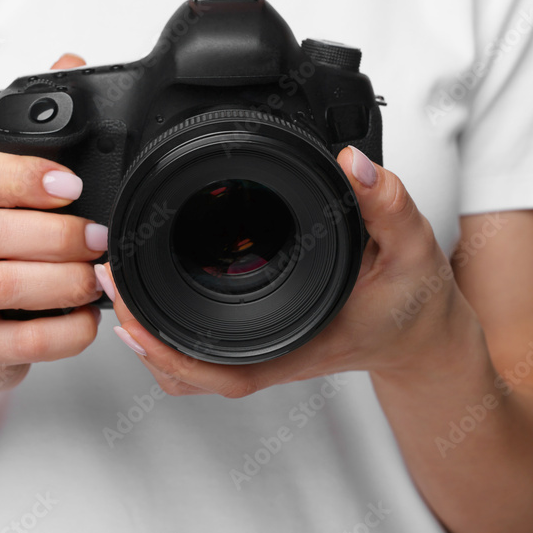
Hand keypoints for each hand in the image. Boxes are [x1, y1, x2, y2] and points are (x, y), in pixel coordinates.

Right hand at [0, 54, 106, 391]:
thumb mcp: (7, 201)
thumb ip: (37, 140)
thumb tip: (68, 60)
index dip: (20, 177)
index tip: (72, 185)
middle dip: (55, 235)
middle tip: (99, 239)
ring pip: (3, 286)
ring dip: (63, 280)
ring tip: (96, 278)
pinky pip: (20, 343)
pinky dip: (65, 331)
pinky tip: (87, 320)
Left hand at [95, 146, 479, 396]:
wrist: (423, 333)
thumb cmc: (414, 303)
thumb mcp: (412, 246)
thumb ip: (385, 202)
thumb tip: (351, 161)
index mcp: (299, 340)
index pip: (221, 371)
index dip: (167, 352)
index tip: (128, 317)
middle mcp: (273, 351)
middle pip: (188, 369)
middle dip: (141, 332)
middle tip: (108, 279)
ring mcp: (265, 348)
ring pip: (191, 364)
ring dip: (151, 334)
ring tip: (119, 287)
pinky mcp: (263, 336)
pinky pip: (206, 350)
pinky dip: (172, 334)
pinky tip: (156, 298)